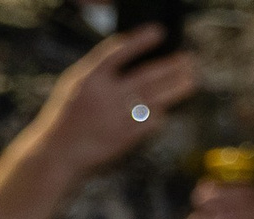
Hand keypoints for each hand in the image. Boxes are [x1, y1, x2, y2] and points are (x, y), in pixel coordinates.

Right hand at [33, 28, 198, 177]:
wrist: (60, 152)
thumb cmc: (70, 115)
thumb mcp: (78, 86)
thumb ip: (102, 73)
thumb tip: (136, 61)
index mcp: (89, 78)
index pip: (118, 52)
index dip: (140, 41)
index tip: (159, 31)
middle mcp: (106, 95)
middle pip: (146, 77)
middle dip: (171, 67)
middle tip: (189, 60)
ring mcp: (118, 117)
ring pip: (156, 99)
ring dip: (176, 89)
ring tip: (192, 80)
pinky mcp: (127, 137)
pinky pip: (152, 122)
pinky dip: (161, 114)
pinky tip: (169, 109)